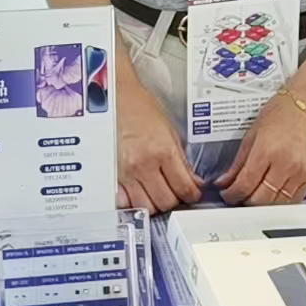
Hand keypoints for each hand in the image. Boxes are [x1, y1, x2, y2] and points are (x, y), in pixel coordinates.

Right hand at [115, 79, 200, 213]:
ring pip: (146, 206)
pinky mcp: (112, 176)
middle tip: (175, 193)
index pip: (184, 187)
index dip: (192, 195)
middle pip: (166, 202)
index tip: (193, 194)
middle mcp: (143, 165)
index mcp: (162, 151)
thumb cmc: (140, 109)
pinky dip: (133, 202)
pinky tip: (138, 193)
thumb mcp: (169, 131)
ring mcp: (126, 173)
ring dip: (154, 204)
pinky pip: (124, 202)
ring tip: (157, 194)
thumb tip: (192, 180)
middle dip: (175, 201)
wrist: (113, 100)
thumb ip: (181, 159)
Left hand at [216, 81, 305, 205]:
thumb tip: (225, 182)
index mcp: (267, 151)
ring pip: (277, 204)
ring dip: (263, 204)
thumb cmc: (280, 114)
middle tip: (239, 197)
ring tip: (255, 195)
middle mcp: (286, 163)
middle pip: (260, 200)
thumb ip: (238, 164)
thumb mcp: (251, 135)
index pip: (244, 185)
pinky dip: (281, 201)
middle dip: (245, 202)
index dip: (231, 195)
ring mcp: (301, 171)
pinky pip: (294, 199)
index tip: (228, 194)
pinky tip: (273, 194)